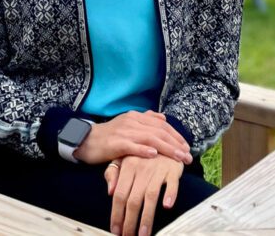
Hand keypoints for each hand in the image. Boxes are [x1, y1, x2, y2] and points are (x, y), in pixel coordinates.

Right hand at [73, 110, 191, 164]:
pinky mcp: (115, 144)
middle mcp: (131, 122)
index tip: (187, 146)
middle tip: (188, 156)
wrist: (86, 140)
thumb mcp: (128, 123)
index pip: (161, 125)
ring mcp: (123, 132)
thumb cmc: (109, 135)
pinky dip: (144, 150)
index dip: (176, 135)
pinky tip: (154, 155)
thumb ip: (145, 119)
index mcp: (135, 116)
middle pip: (159, 132)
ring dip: (167, 149)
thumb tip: (163, 117)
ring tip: (179, 158)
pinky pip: (132, 146)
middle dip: (176, 144)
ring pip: (150, 139)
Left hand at [104, 154, 182, 235]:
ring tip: (143, 234)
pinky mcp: (172, 170)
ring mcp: (157, 169)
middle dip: (130, 221)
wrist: (164, 139)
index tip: (115, 230)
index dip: (116, 213)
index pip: (119, 194)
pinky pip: (172, 183)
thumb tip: (109, 192)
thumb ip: (113, 172)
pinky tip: (167, 206)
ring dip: (147, 217)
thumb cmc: (142, 153)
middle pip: (133, 199)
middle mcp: (141, 169)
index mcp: (127, 166)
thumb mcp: (124, 158)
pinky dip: (170, 194)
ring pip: (150, 196)